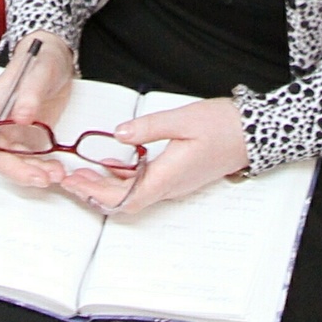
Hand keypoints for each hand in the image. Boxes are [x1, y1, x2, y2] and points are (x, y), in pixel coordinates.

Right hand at [0, 34, 80, 192]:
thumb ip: (30, 92)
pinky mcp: (30, 138)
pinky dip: (41, 168)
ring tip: (54, 174)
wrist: (60, 61)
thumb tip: (21, 117)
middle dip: (14, 170)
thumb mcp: (41, 70)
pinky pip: (30, 160)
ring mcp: (14, 132)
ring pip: (13, 162)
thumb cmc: (44, 58)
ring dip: (31, 173)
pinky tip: (56, 170)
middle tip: (39, 177)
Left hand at [53, 95, 250, 217]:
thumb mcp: (182, 119)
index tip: (74, 182)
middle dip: (93, 192)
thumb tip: (119, 134)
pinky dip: (121, 178)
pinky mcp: (176, 175)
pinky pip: (143, 184)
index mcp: (168, 177)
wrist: (252, 134)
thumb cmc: (222, 126)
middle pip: (124, 201)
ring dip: (105, 187)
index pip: (125, 198)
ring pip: (132, 194)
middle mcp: (169, 187)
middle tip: (68, 179)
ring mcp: (174, 183)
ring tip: (80, 173)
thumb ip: (148, 128)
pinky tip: (108, 164)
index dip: (96, 194)